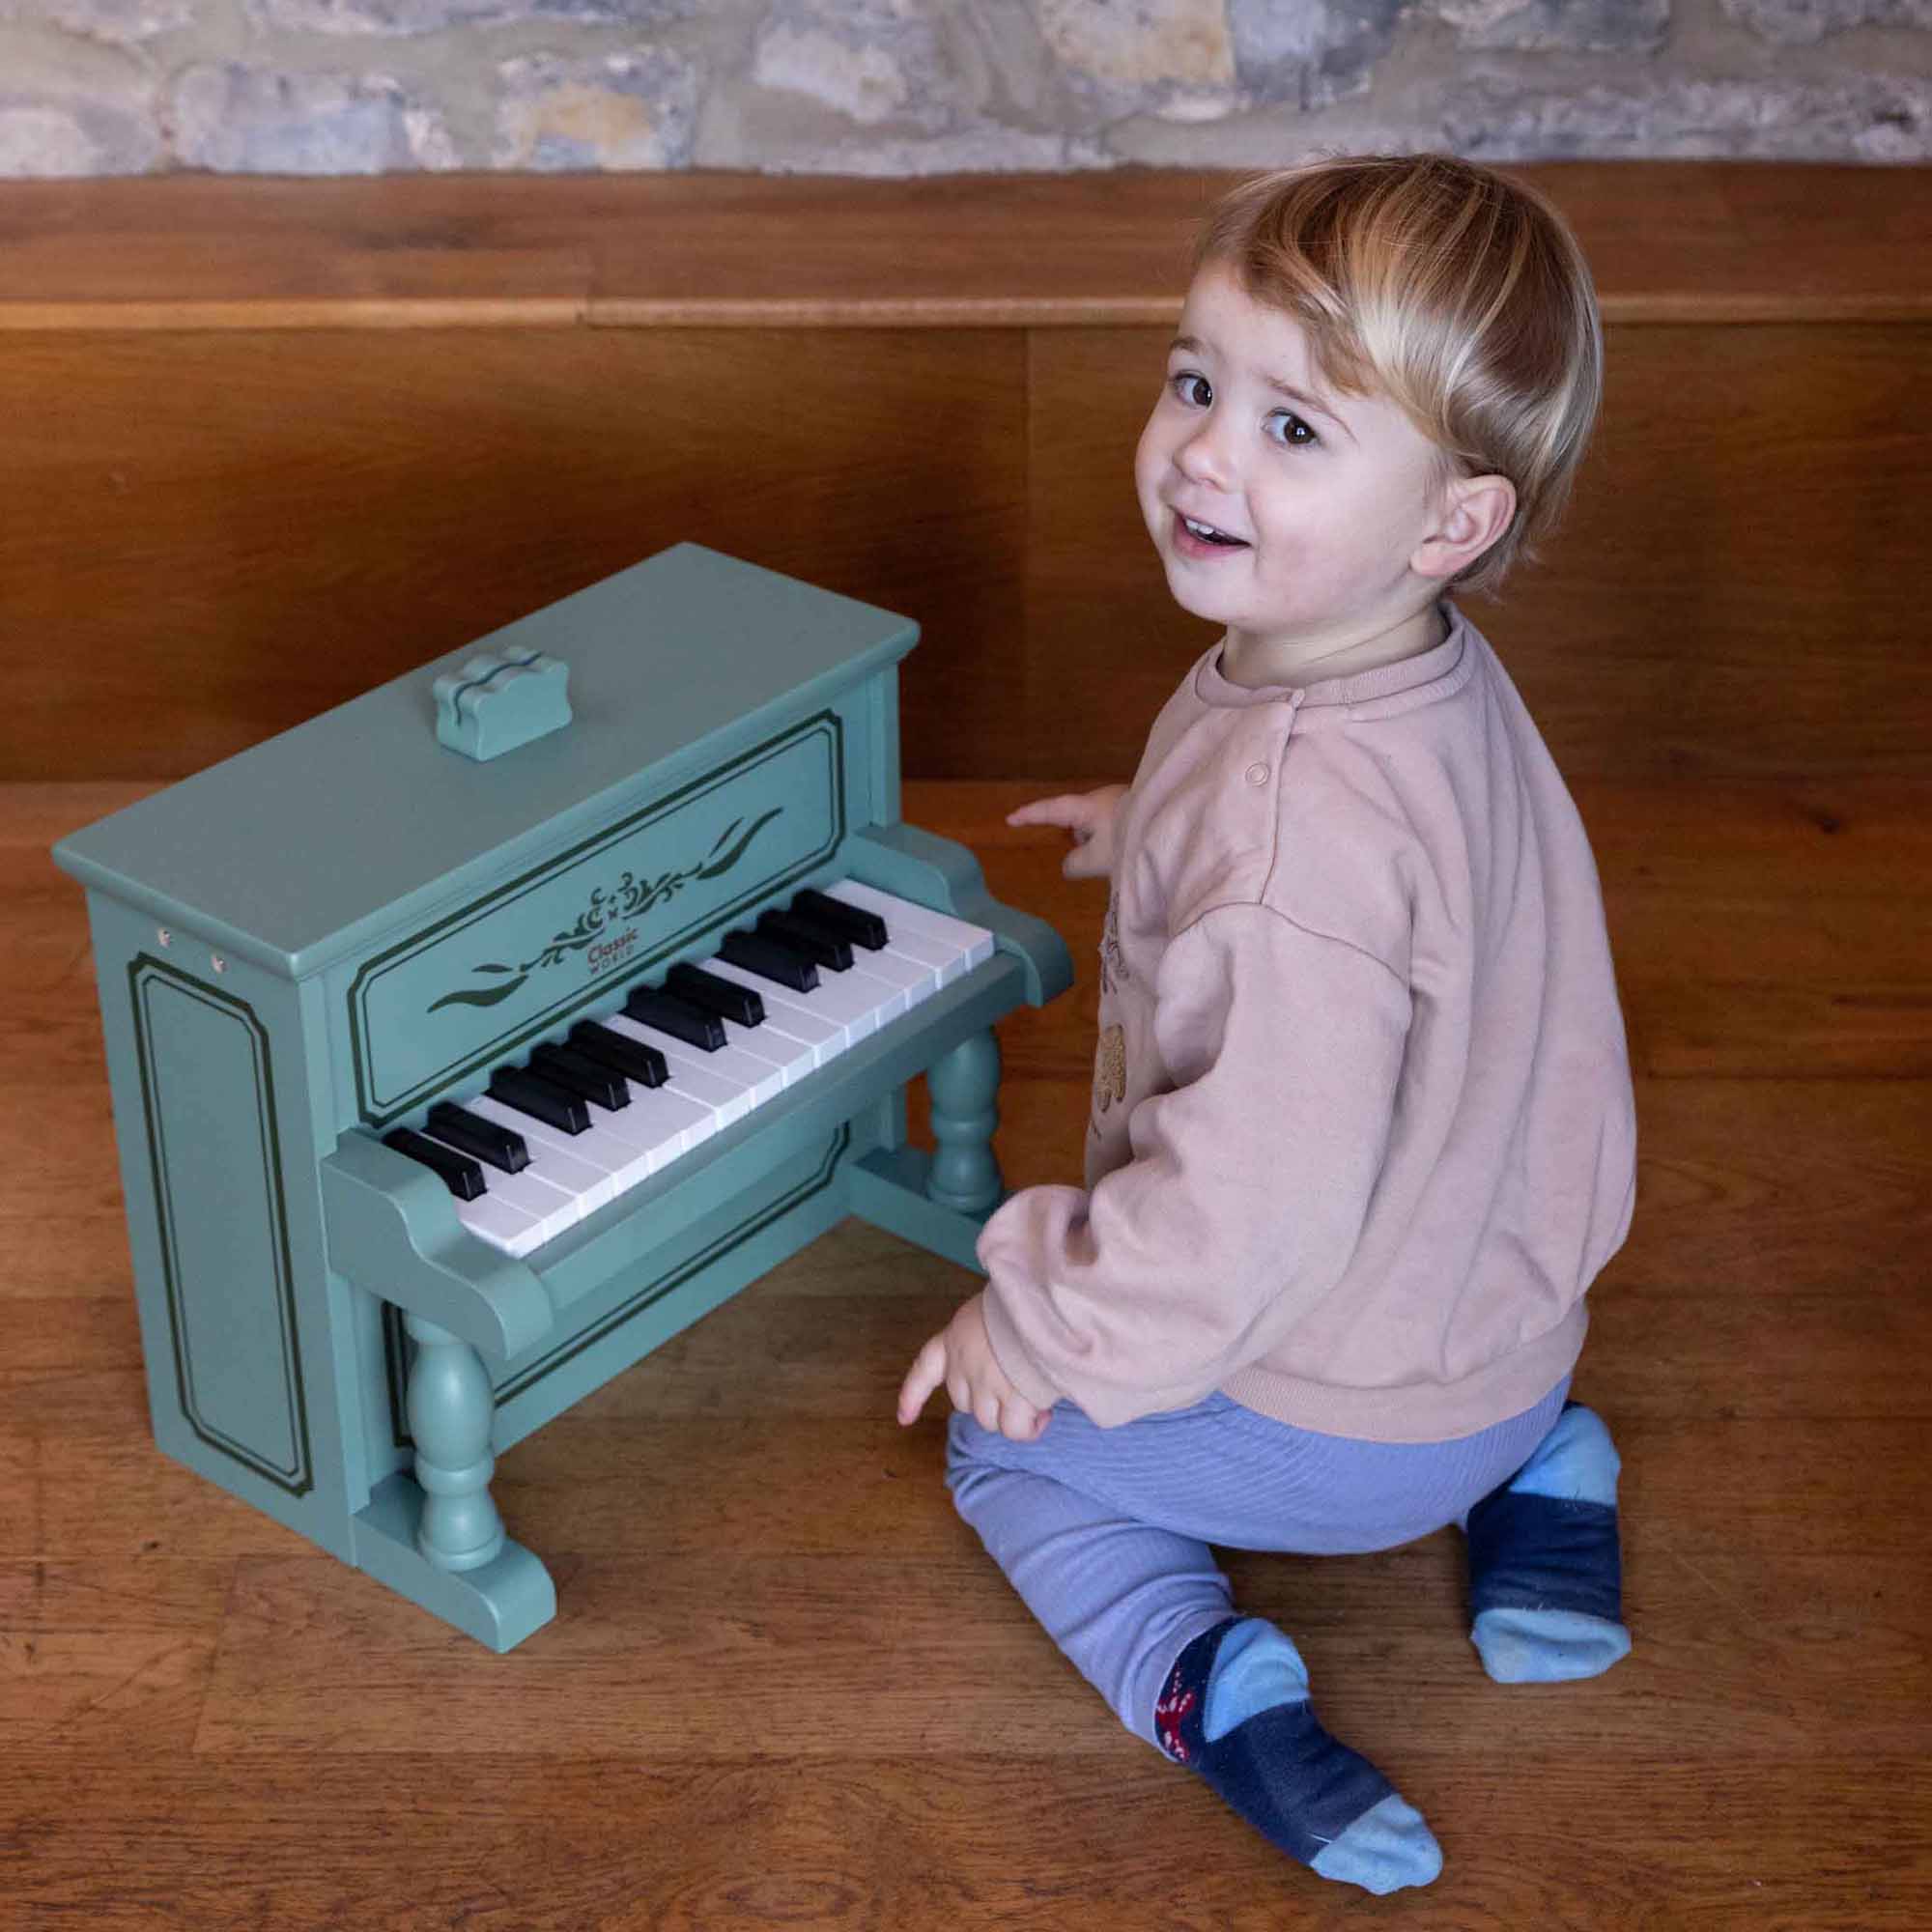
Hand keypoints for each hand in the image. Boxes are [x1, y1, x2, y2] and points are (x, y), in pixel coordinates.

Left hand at [896, 1293, 1049, 1441]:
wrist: (1044, 1300)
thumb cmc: (1023, 1298)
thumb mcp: (992, 1310)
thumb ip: (986, 1337)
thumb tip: (1005, 1361)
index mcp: (954, 1338)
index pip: (924, 1371)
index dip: (913, 1397)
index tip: (904, 1418)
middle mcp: (963, 1364)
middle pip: (965, 1404)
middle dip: (990, 1403)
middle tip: (1017, 1390)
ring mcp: (986, 1384)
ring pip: (990, 1421)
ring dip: (1012, 1416)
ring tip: (1036, 1399)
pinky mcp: (1013, 1399)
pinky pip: (1015, 1429)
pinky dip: (1029, 1427)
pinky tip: (1044, 1411)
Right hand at [1007, 784, 1128, 880]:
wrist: (1172, 822)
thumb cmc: (1130, 839)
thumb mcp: (1097, 860)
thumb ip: (1076, 864)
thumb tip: (1069, 865)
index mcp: (1085, 807)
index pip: (1049, 810)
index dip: (1029, 816)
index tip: (1010, 820)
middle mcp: (1101, 799)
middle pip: (1077, 820)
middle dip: (1081, 840)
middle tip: (1097, 860)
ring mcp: (1121, 802)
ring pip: (1099, 826)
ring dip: (1103, 844)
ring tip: (1122, 860)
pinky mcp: (1137, 809)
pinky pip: (1117, 827)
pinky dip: (1117, 841)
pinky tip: (1131, 854)